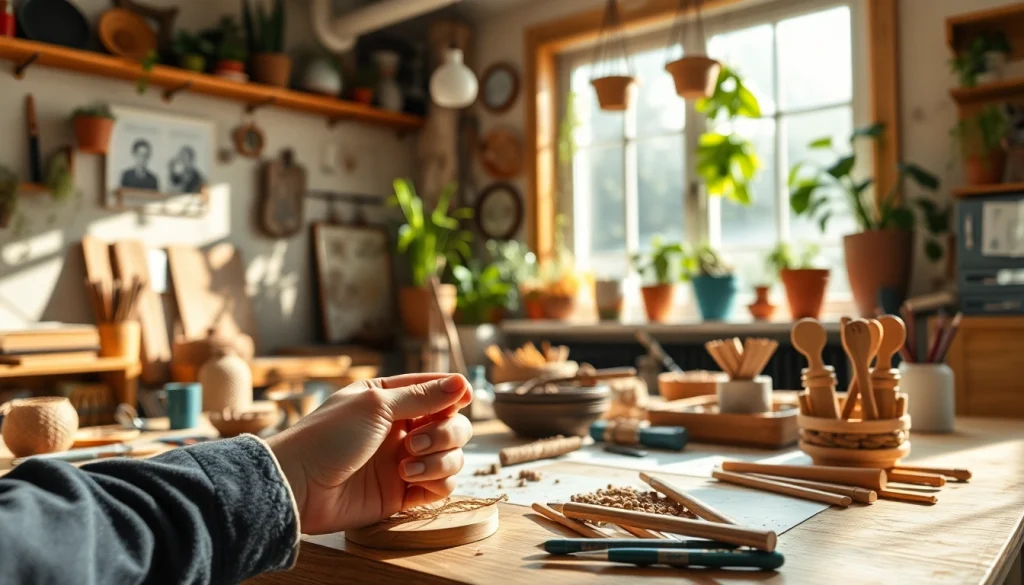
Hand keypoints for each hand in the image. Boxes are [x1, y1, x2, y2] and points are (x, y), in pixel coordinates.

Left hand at [267, 374, 471, 534]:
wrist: (300, 486)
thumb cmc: (329, 437)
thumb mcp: (376, 405)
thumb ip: (422, 396)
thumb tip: (462, 382)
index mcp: (390, 398)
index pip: (437, 390)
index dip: (454, 393)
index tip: (464, 396)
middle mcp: (402, 428)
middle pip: (453, 424)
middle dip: (446, 432)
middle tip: (415, 441)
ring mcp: (405, 461)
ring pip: (452, 456)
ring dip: (439, 459)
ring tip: (405, 466)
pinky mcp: (404, 493)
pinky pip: (442, 486)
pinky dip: (436, 481)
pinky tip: (409, 479)